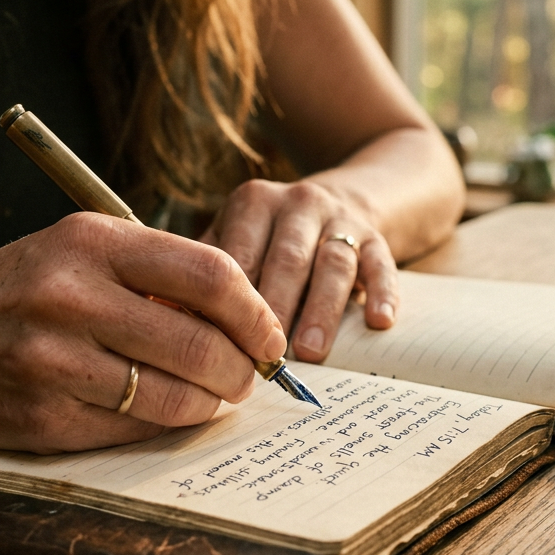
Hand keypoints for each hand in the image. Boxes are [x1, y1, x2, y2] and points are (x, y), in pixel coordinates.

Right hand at [0, 212, 287, 453]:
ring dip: (211, 403)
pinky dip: (164, 423)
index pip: (208, 274)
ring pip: (173, 395)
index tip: (270, 336)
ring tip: (215, 396)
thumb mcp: (77, 250)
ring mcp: (52, 360)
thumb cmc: (15, 290)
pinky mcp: (43, 415)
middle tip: (248, 377)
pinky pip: (132, 427)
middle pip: (199, 343)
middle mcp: (70, 296)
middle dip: (242, 369)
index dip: (255, 312)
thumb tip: (245, 315)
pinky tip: (166, 410)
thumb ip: (153, 272)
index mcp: (90, 242)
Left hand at [201, 179, 397, 361]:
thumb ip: (210, 270)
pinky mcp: (376, 237)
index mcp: (254, 203)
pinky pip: (382, 265)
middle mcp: (299, 203)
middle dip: (276, 309)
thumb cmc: (272, 237)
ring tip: (310, 351)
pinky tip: (379, 323)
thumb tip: (172, 320)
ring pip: (333, 263)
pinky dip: (382, 293)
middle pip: (287, 259)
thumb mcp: (238, 234)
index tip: (223, 345)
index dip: (232, 301)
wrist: (343, 198)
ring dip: (321, 310)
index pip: (240, 254)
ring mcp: (341, 219)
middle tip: (265, 356)